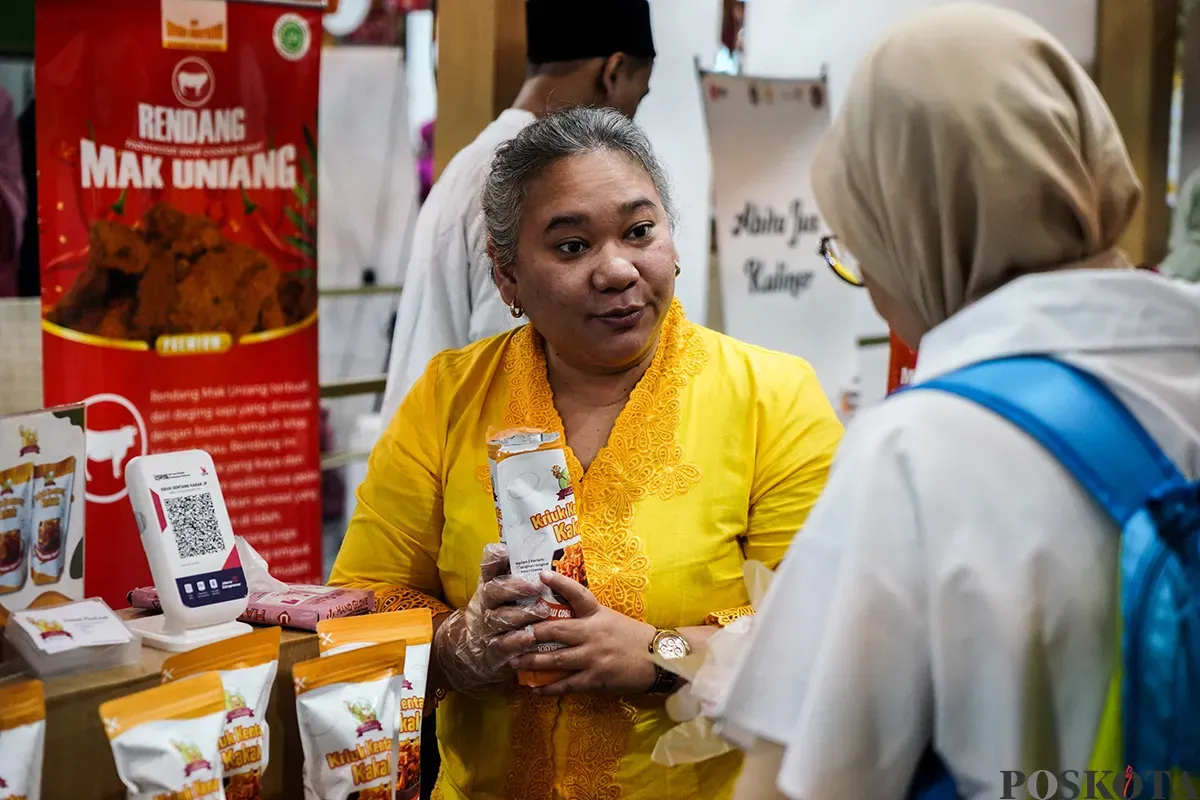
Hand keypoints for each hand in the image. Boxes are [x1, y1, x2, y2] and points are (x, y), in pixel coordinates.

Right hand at [433, 543, 549, 694]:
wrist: (472, 650)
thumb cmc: (496, 613)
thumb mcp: (498, 593)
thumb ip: (511, 575)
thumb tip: (528, 548)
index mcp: (488, 587)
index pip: (488, 569)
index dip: (493, 559)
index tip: (504, 549)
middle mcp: (484, 605)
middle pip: (494, 592)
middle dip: (515, 587)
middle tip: (537, 585)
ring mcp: (487, 627)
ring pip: (501, 618)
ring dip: (522, 614)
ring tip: (542, 611)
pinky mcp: (493, 650)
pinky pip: (503, 645)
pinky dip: (515, 641)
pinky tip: (529, 637)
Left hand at [508, 571, 657, 696]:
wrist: (659, 659)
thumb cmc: (634, 637)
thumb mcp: (611, 618)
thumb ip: (589, 617)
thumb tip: (562, 615)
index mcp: (598, 614)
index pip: (578, 593)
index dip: (559, 582)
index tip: (541, 574)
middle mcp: (593, 633)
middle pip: (555, 629)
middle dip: (530, 633)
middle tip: (509, 634)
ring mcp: (593, 656)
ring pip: (555, 659)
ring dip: (531, 661)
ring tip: (513, 662)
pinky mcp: (595, 678)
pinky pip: (566, 684)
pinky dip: (548, 687)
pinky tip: (534, 688)